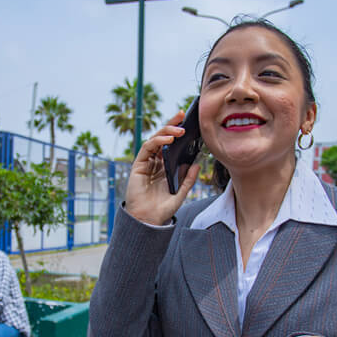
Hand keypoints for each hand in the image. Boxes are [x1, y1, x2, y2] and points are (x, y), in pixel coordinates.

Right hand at [124, 111, 201, 225]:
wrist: (148, 221)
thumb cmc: (162, 209)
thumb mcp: (181, 193)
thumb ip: (188, 179)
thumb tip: (197, 164)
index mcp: (165, 166)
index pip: (172, 144)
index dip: (178, 131)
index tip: (188, 121)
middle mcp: (155, 162)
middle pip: (163, 137)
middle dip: (172, 124)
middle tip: (182, 115)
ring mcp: (146, 163)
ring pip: (155, 140)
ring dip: (166, 132)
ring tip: (179, 131)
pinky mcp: (138, 165)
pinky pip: (147, 148)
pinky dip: (157, 141)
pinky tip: (168, 140)